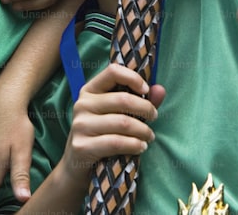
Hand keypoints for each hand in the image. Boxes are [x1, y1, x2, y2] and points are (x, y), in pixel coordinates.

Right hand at [59, 64, 164, 185]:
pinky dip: (134, 145)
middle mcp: (82, 104)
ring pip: (123, 123)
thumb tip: (160, 89)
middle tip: (154, 117)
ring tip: (150, 136)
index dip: (133, 78)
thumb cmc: (101, 134)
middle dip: (146, 109)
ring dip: (144, 130)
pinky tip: (141, 147)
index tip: (146, 90)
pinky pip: (116, 142)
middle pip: (122, 99)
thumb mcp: (117, 114)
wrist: (77, 165)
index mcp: (89, 90)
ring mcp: (80, 125)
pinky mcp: (82, 146)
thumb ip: (139, 100)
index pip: (113, 71)